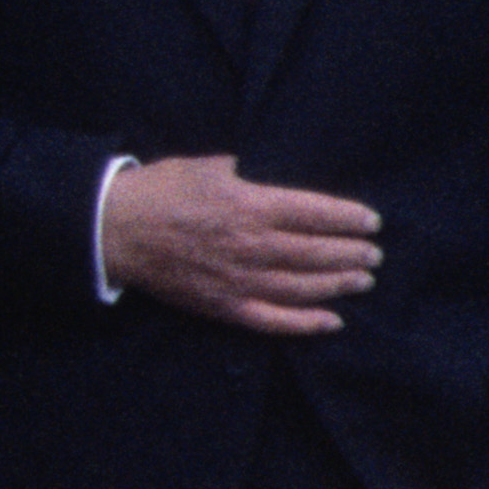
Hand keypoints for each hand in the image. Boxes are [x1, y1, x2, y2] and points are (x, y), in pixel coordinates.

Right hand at [98, 155, 380, 336]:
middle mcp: (253, 245)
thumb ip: (246, 173)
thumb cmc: (159, 190)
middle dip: (352, 252)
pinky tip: (332, 321)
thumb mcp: (205, 165)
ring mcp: (241, 280)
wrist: (115, 230)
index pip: (316, 213)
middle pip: (318, 252)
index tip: (371, 221)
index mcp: (251, 205)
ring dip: (340, 284)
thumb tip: (272, 178)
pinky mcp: (226, 306)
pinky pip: (275, 319)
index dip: (349, 218)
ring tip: (362, 279)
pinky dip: (307, 323)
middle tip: (373, 253)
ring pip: (305, 287)